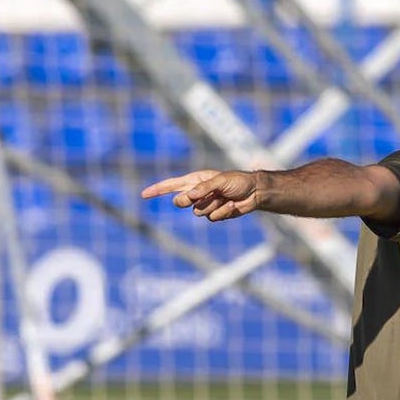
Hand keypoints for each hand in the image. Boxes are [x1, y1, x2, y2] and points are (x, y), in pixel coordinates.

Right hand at [141, 169, 262, 220]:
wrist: (255, 192)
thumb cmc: (238, 181)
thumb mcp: (219, 180)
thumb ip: (203, 188)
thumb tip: (188, 197)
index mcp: (195, 180)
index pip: (171, 186)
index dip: (157, 190)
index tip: (143, 195)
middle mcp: (198, 193)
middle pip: (180, 202)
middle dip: (186, 201)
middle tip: (202, 196)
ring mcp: (206, 205)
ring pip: (198, 212)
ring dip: (212, 206)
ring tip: (224, 198)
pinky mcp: (216, 214)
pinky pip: (212, 218)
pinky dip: (222, 212)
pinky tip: (232, 205)